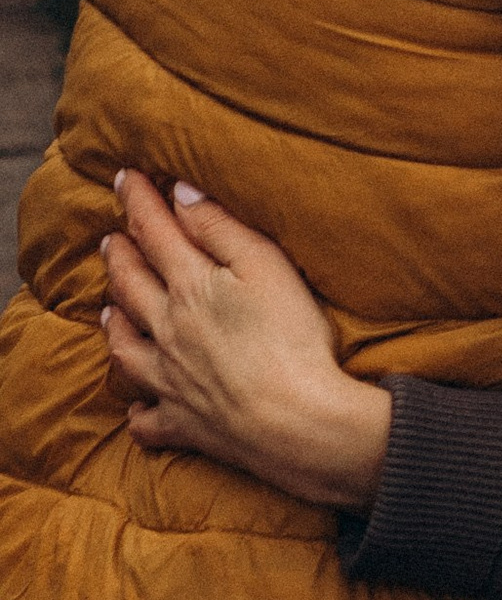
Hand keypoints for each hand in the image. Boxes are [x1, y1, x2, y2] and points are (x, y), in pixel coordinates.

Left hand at [99, 171, 391, 512]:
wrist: (294, 421)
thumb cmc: (290, 338)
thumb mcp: (265, 265)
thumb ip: (220, 228)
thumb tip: (181, 194)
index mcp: (190, 287)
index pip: (155, 233)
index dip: (139, 200)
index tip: (125, 175)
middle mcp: (168, 330)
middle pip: (132, 285)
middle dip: (120, 254)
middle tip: (112, 236)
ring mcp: (170, 379)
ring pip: (127, 346)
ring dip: (116, 322)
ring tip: (109, 308)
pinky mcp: (184, 423)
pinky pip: (148, 420)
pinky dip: (138, 410)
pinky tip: (136, 405)